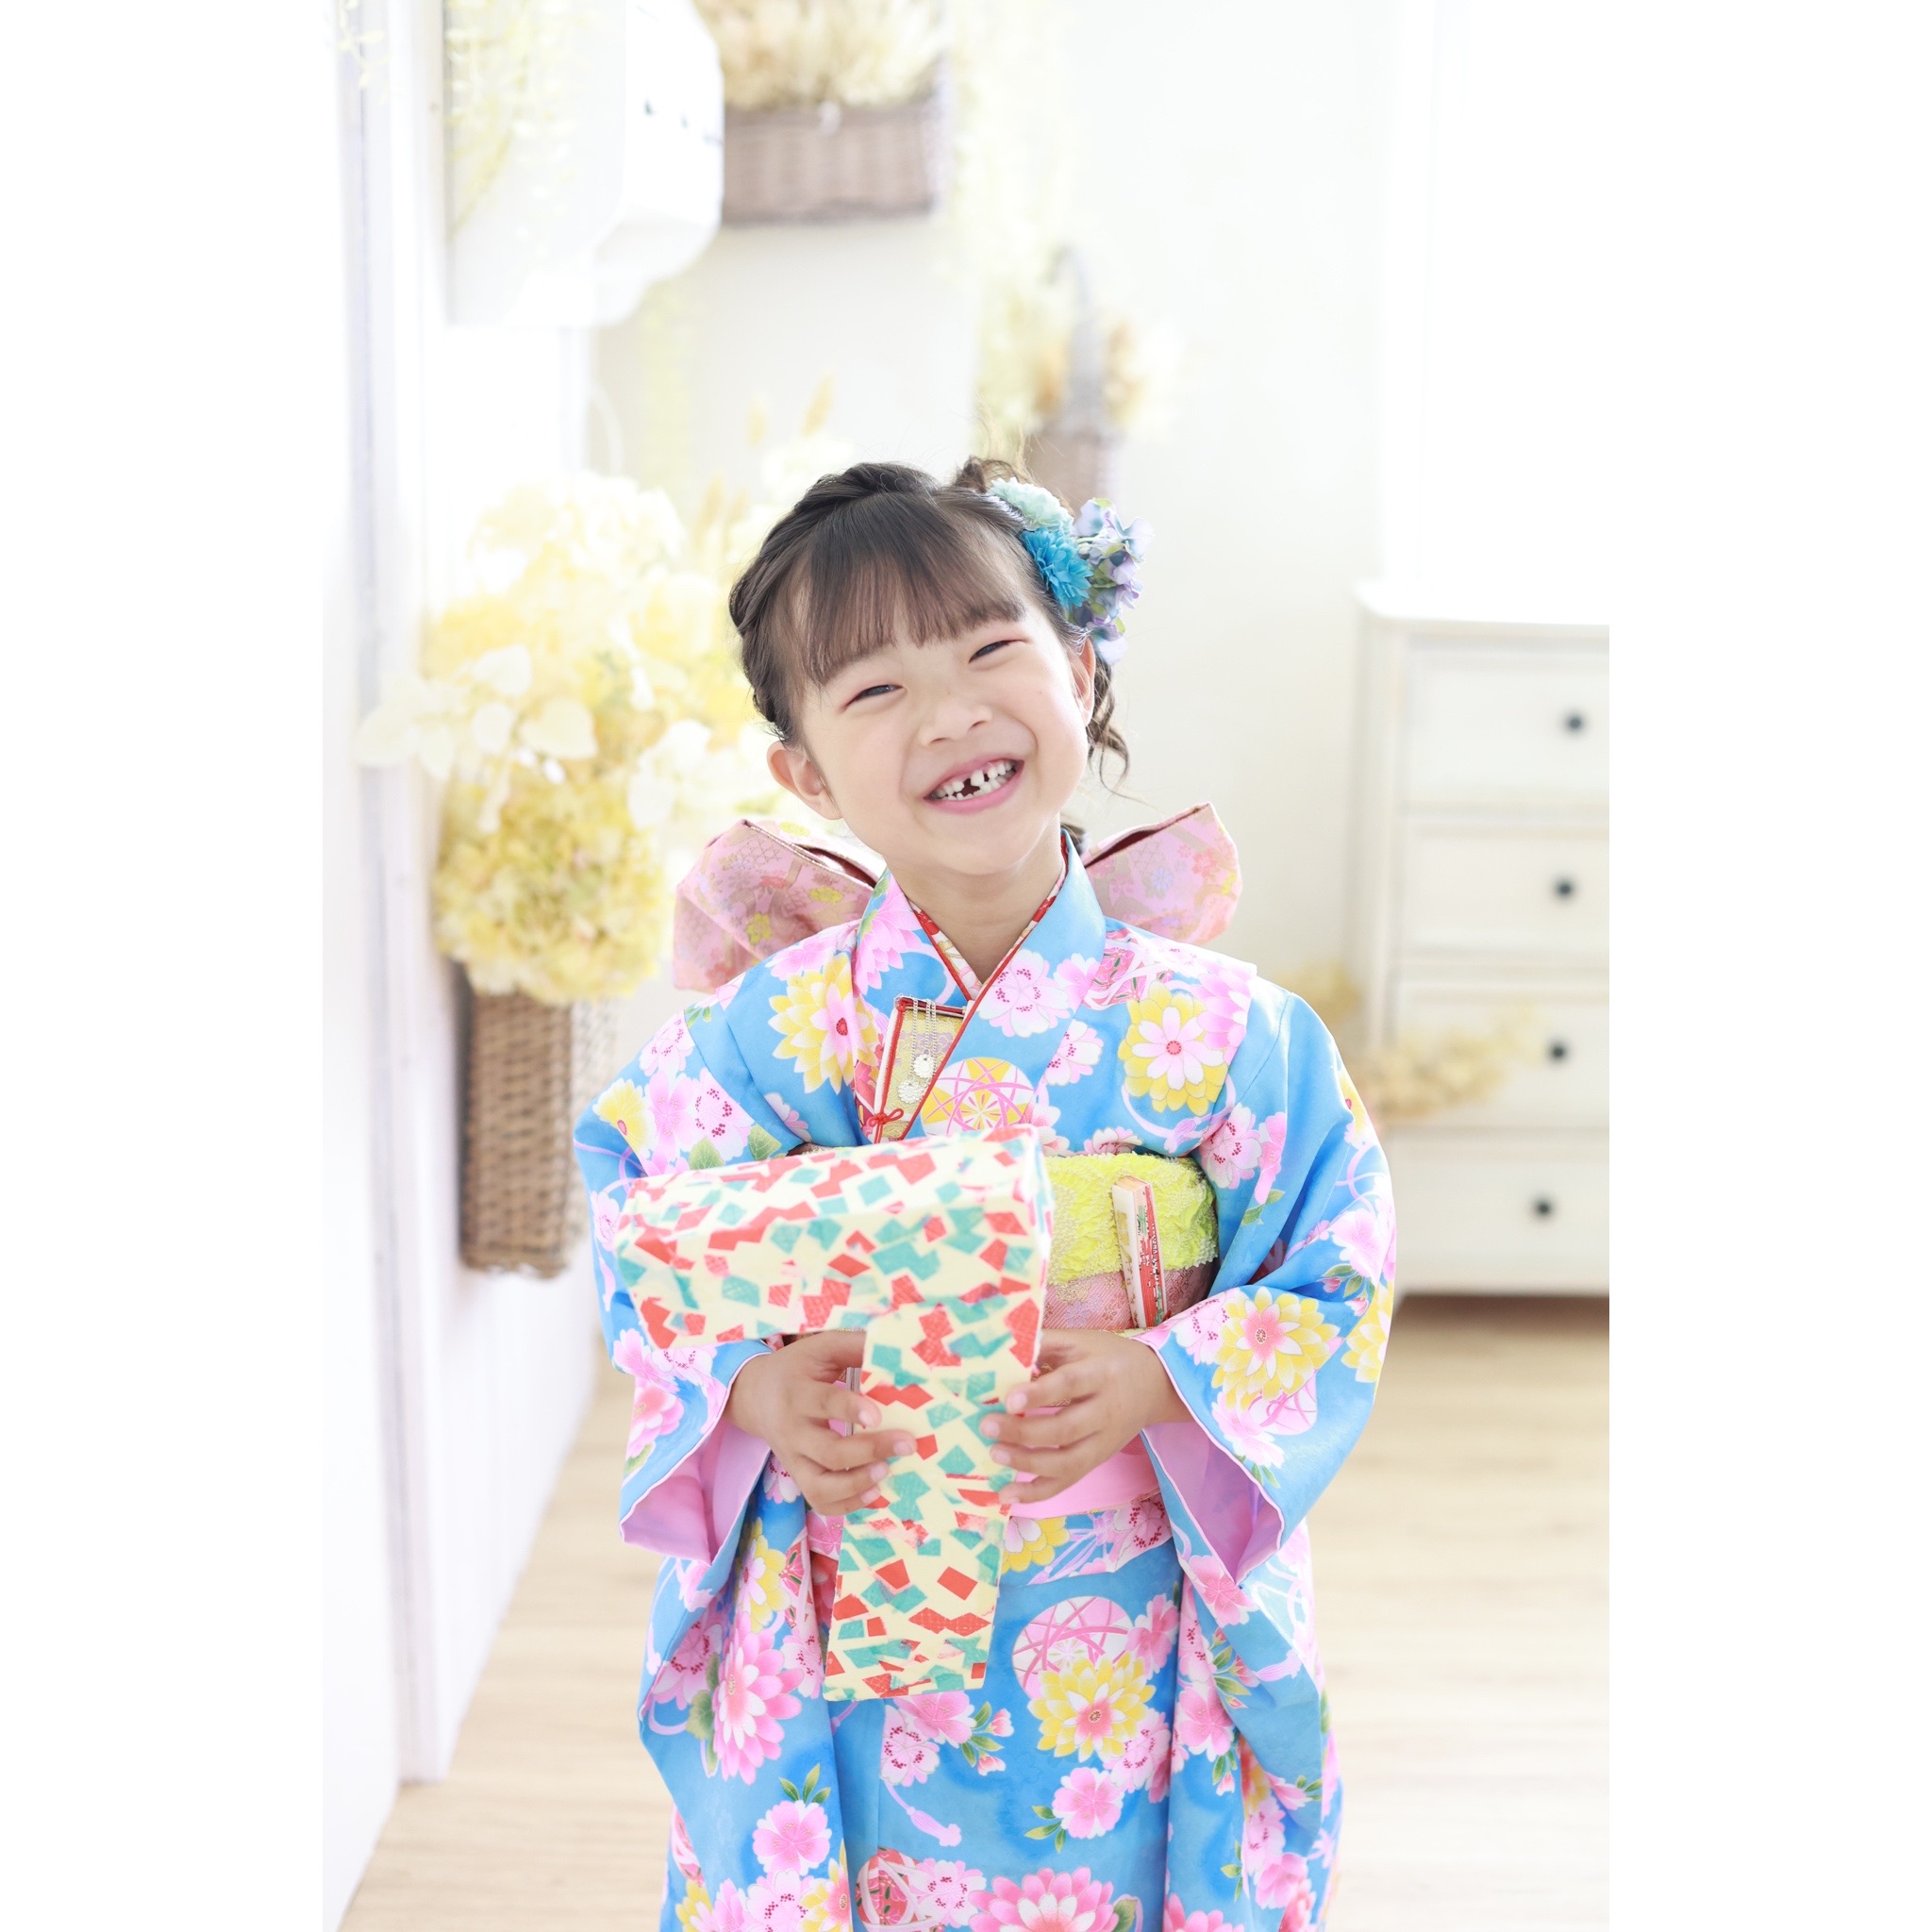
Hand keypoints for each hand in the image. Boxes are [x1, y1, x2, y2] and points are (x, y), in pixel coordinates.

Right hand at [724, 1331, 916, 1516]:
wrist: (755, 1395)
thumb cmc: (798, 1368)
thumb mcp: (821, 1348)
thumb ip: (855, 1346)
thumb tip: (896, 1348)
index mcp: (798, 1392)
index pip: (823, 1404)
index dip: (849, 1410)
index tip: (877, 1415)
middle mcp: (793, 1430)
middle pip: (828, 1452)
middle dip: (869, 1451)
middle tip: (906, 1444)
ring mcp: (793, 1459)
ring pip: (820, 1487)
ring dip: (857, 1484)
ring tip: (886, 1471)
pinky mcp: (798, 1476)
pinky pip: (819, 1502)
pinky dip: (847, 1504)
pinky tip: (874, 1491)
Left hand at [977, 1328, 1191, 1506]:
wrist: (1155, 1384)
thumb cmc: (1108, 1358)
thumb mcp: (1081, 1341)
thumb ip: (1045, 1343)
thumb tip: (1002, 1351)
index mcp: (1101, 1374)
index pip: (1070, 1385)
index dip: (1040, 1394)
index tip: (1009, 1398)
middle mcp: (1106, 1411)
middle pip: (1066, 1429)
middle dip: (1024, 1431)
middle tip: (987, 1426)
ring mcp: (1103, 1442)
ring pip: (1067, 1463)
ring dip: (1028, 1463)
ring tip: (995, 1453)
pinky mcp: (1097, 1461)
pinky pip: (1067, 1482)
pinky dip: (1037, 1493)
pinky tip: (1007, 1494)